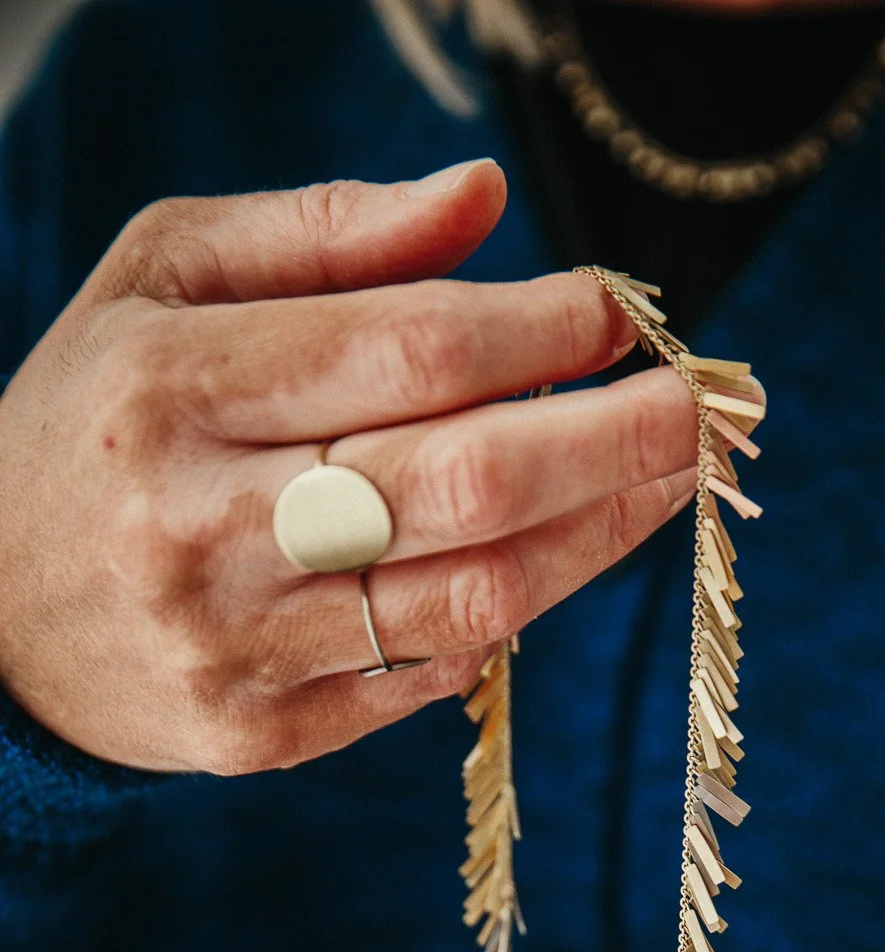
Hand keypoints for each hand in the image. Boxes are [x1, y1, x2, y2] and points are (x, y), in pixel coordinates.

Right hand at [0, 160, 696, 772]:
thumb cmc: (99, 420)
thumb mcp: (163, 280)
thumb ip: (323, 237)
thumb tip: (485, 202)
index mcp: (170, 386)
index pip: (405, 351)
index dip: (539, 330)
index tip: (618, 314)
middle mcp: (200, 524)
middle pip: (462, 482)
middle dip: (611, 439)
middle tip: (704, 405)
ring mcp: (233, 647)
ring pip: (471, 596)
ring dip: (597, 536)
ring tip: (668, 480)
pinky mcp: (261, 735)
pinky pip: (429, 678)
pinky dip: (507, 614)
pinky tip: (552, 559)